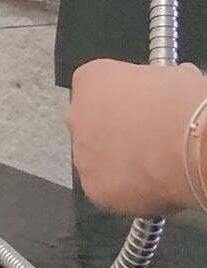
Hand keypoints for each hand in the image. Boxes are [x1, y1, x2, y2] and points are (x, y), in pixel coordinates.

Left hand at [68, 59, 206, 215]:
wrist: (189, 142)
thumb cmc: (180, 105)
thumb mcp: (168, 75)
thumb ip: (153, 82)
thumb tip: (167, 87)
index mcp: (90, 80)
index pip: (96, 91)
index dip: (123, 104)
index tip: (140, 112)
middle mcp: (77, 115)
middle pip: (91, 126)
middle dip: (114, 134)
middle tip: (145, 142)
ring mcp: (82, 153)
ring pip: (96, 160)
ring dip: (117, 164)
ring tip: (151, 166)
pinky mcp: (94, 188)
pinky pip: (106, 191)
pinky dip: (125, 192)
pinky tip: (149, 186)